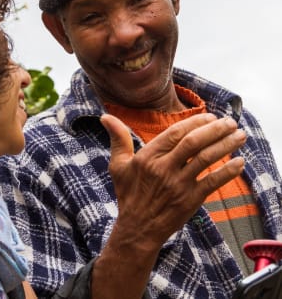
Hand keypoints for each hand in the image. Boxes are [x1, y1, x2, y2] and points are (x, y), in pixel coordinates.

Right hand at [101, 112, 245, 249]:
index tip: (210, 116)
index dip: (195, 122)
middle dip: (215, 130)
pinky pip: (213, 182)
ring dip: (225, 145)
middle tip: (231, 122)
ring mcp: (178, 185)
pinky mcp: (190, 200)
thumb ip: (117, 138)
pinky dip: (228, 171)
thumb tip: (105, 116)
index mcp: (148, 157)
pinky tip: (239, 162)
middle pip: (194, 143)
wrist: (138, 229)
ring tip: (240, 136)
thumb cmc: (128, 194)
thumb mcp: (118, 165)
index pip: (175, 134)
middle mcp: (164, 169)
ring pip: (206, 159)